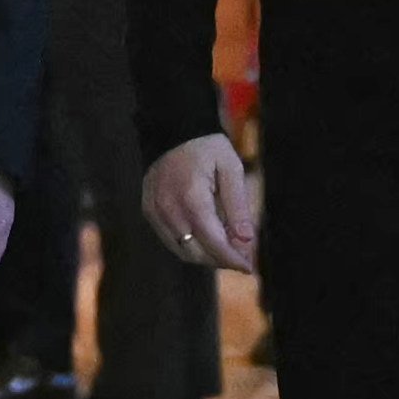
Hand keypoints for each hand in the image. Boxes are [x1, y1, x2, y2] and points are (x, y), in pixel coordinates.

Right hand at [141, 133, 259, 273]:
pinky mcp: (149, 212)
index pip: (213, 241)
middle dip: (221, 261)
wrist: (172, 131)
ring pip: (182, 251)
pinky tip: (207, 242)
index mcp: (192, 197)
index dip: (232, 258)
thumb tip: (246, 240)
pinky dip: (190, 248)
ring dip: (206, 257)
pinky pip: (170, 241)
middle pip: (196, 252)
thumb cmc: (207, 148)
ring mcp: (155, 212)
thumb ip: (238, 205)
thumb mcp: (231, 168)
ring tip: (227, 252)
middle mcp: (169, 209)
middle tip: (242, 259)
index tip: (249, 268)